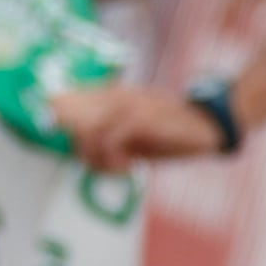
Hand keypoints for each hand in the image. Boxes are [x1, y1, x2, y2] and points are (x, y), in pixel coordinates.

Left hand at [53, 83, 224, 169]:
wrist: (207, 125)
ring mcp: (129, 105)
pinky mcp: (142, 118)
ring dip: (96, 157)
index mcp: (112, 96)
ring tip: (119, 169)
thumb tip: (79, 151)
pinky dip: (113, 161)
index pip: (68, 99)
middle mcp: (116, 96)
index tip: (72, 143)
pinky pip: (109, 140)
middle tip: (103, 165)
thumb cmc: (168, 134)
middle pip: (70, 115)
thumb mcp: (133, 138)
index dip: (58, 118)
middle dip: (79, 147)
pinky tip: (130, 169)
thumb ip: (105, 138)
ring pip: (87, 130)